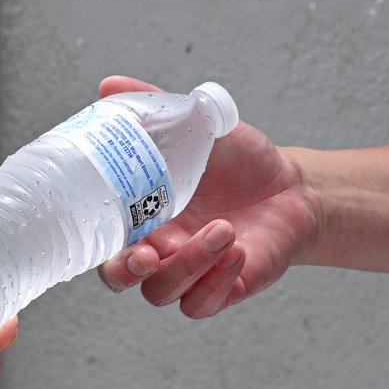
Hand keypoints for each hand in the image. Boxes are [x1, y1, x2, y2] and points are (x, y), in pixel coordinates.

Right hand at [97, 76, 318, 316]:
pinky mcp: (220, 289)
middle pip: (121, 279)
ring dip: (191, 263)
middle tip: (150, 253)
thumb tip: (108, 84)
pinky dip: (216, 281)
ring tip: (224, 229)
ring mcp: (188, 274)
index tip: (110, 225)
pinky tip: (238, 250)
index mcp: (140, 216)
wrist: (291, 188)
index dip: (98, 241)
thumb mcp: (197, 128)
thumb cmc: (237, 162)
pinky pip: (203, 303)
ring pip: (164, 291)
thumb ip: (153, 110)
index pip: (101, 240)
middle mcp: (158, 250)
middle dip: (128, 272)